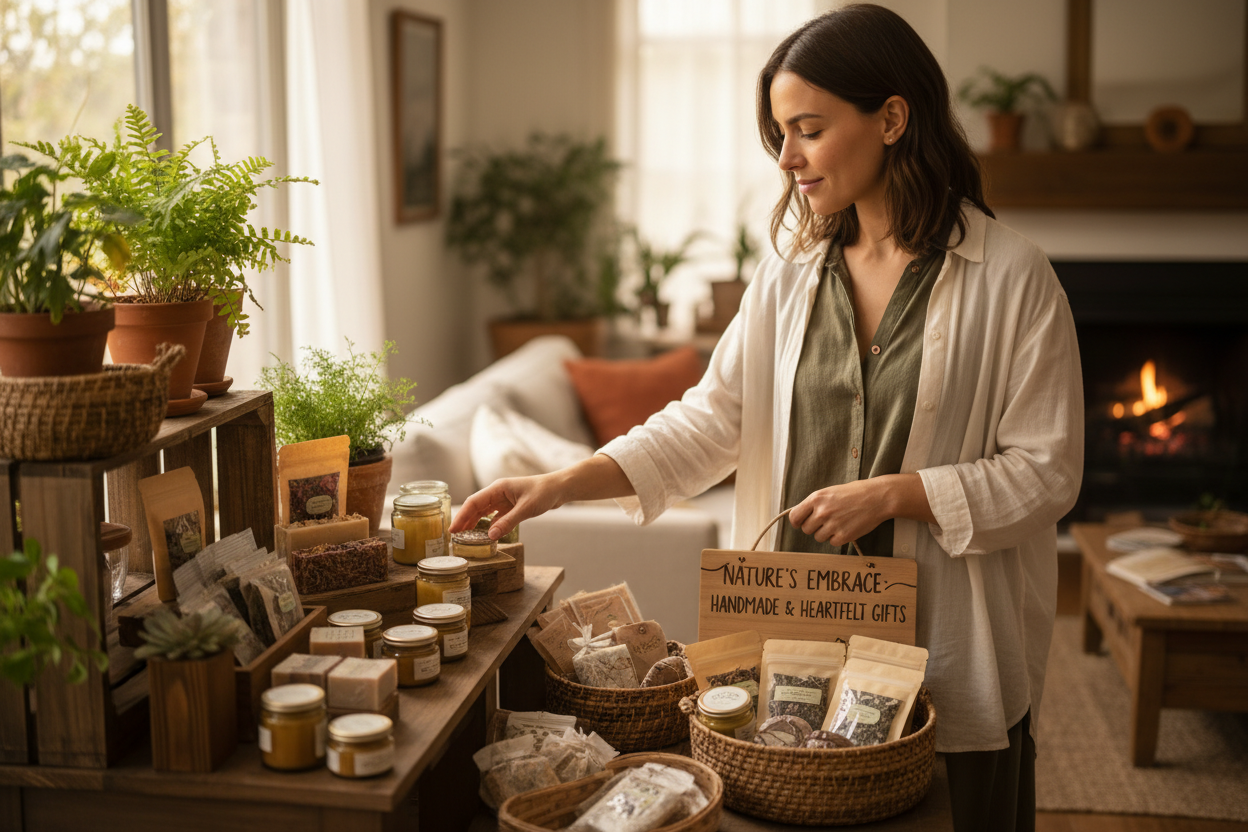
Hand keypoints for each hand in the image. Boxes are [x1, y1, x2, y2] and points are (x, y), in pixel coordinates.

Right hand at [450, 474, 563, 540]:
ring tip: (465, 537)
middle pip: (476, 507)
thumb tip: (489, 537)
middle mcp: (498, 493)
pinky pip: (495, 517)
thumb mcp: (526, 509)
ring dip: (474, 524)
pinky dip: (489, 525)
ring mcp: (504, 500)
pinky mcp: (511, 506)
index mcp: (497, 488)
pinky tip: (485, 535)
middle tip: (454, 537)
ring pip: (484, 512)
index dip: (461, 516)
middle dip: (464, 521)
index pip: (473, 502)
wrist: (559, 488)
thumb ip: (507, 523)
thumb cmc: (544, 493)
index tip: (452, 529)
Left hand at [788, 474, 935, 545]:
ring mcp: (832, 525)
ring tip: (839, 522)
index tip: (801, 523)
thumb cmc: (855, 493)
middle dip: (814, 527)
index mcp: (816, 498)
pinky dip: (838, 538)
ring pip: (818, 537)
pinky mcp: (843, 536)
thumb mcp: (830, 492)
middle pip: (806, 529)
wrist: (877, 497)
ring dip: (826, 533)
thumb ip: (815, 503)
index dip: (797, 522)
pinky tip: (847, 527)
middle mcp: (822, 512)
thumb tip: (802, 515)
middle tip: (826, 521)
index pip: (794, 517)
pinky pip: (832, 543)